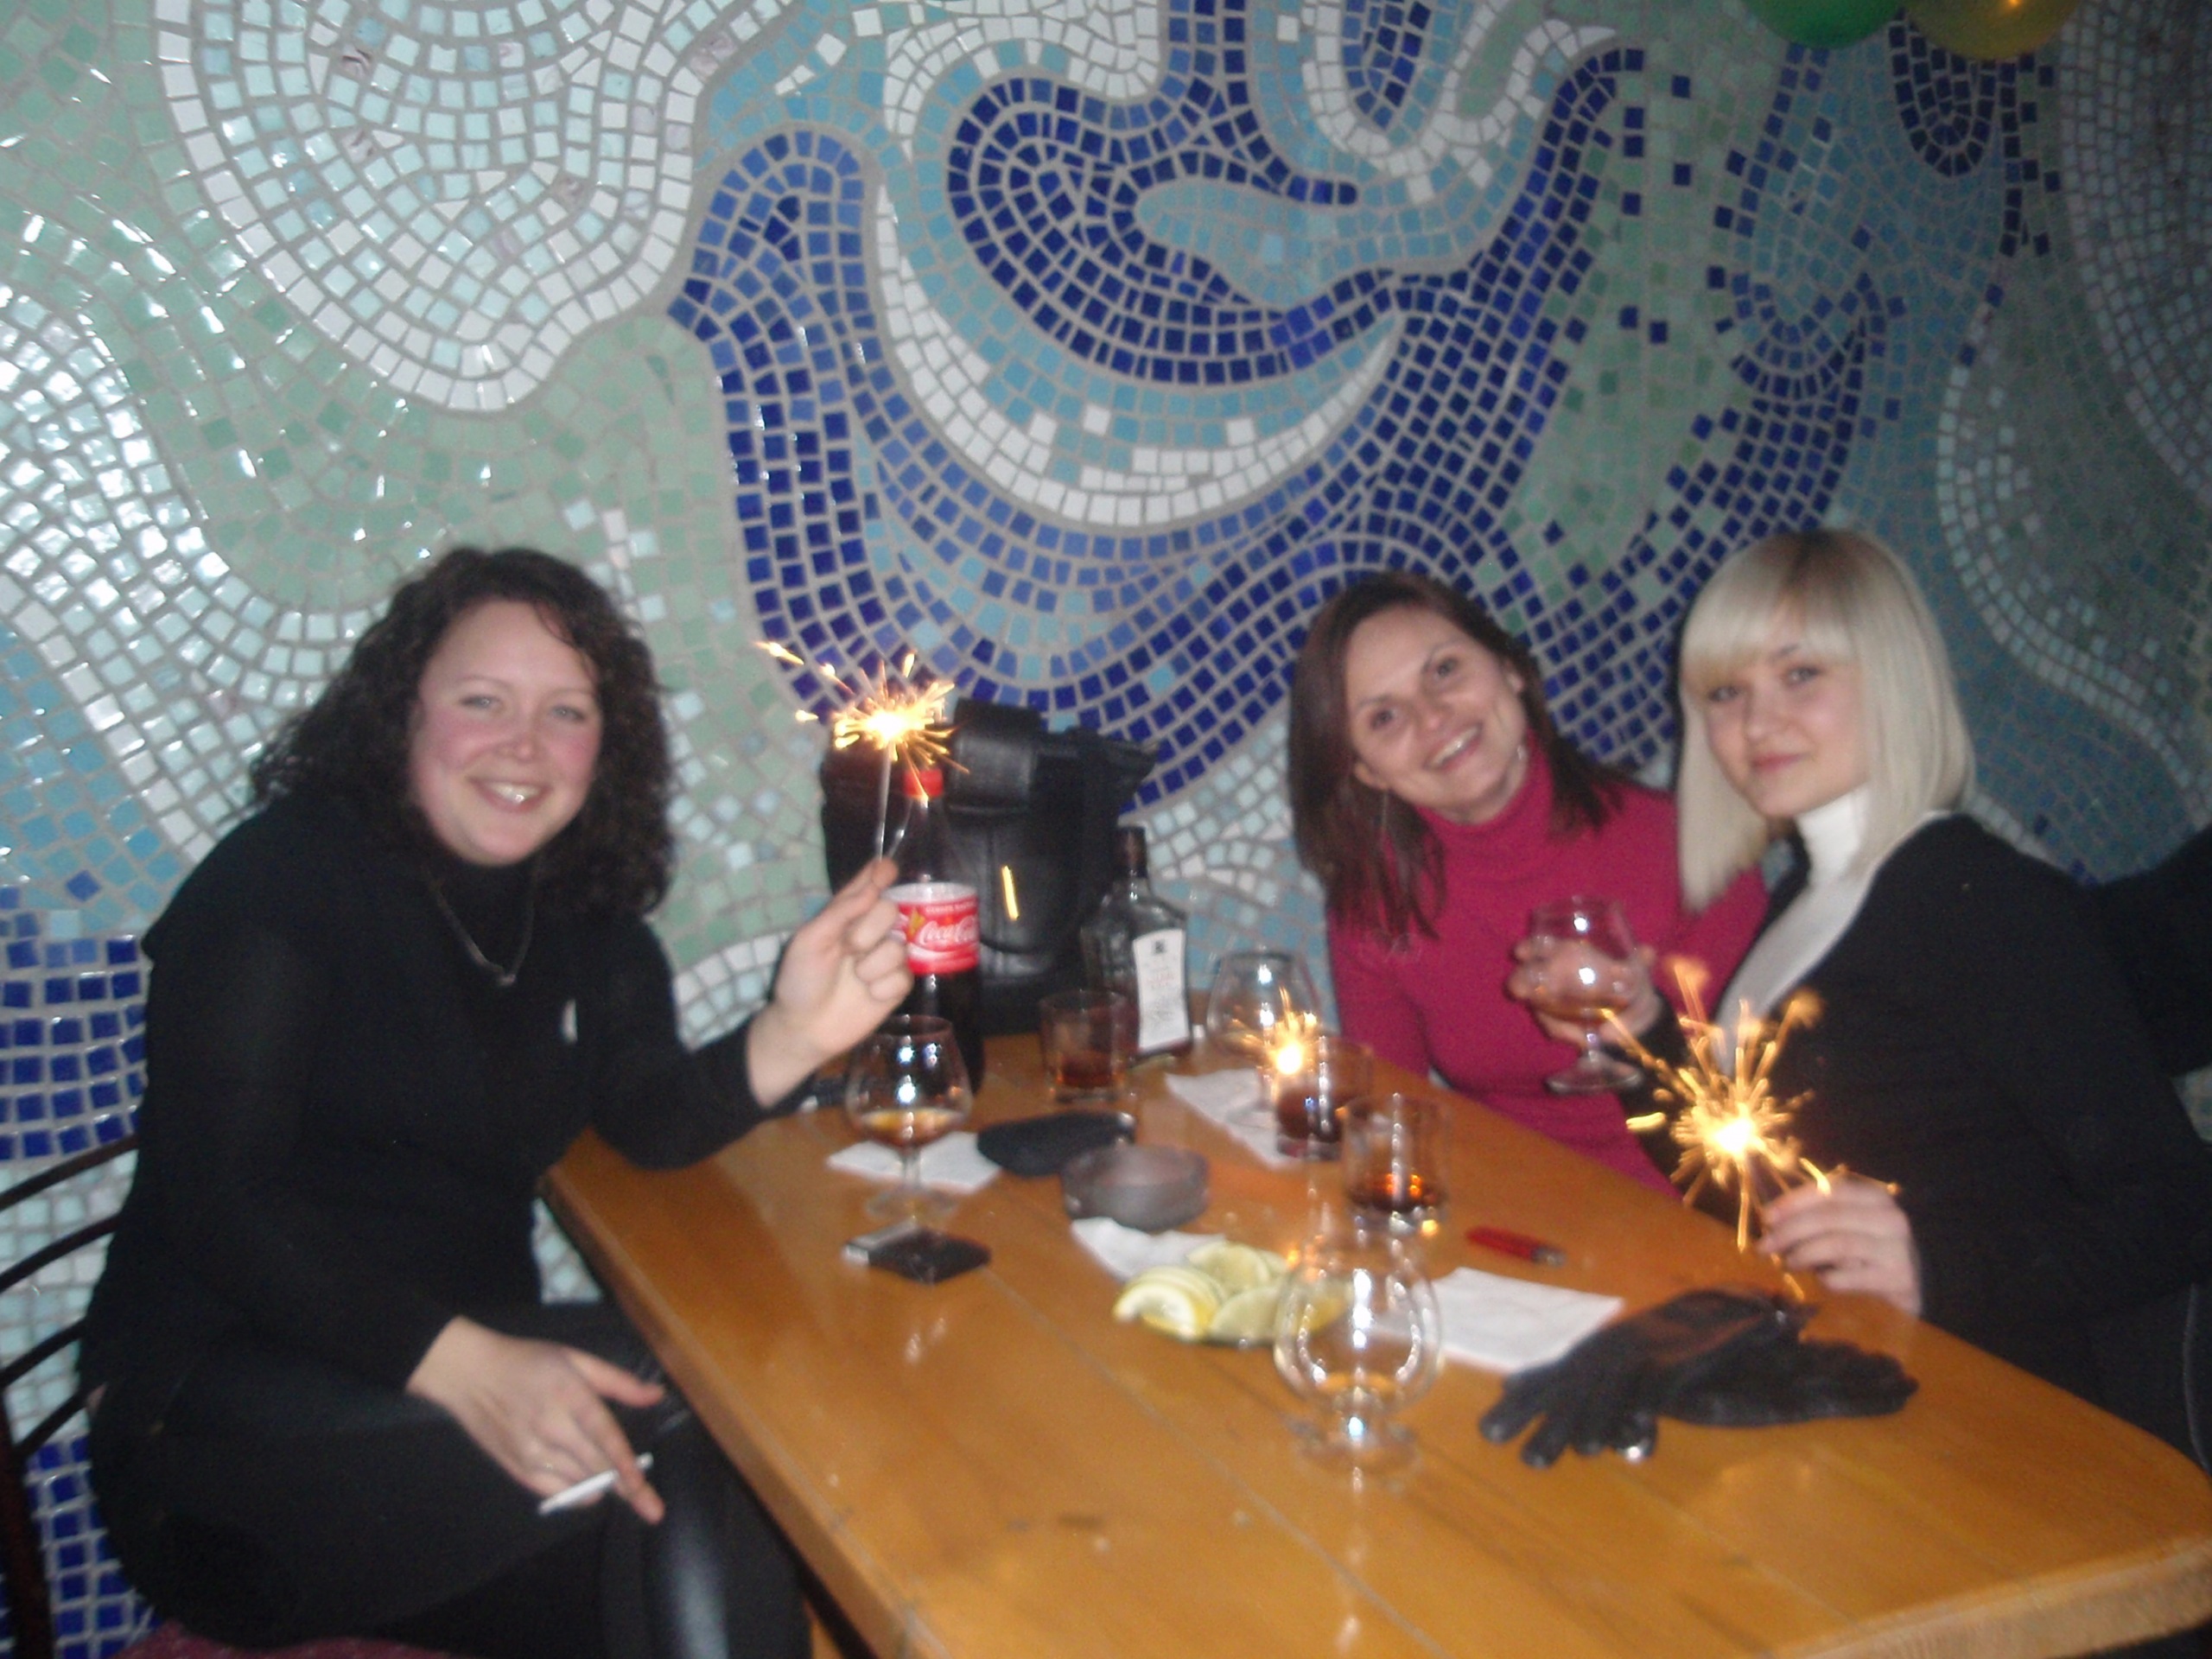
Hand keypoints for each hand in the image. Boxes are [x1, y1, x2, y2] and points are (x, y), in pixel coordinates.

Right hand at [407, 1316, 665, 1520]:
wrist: (471, 1374)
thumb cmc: (528, 1361)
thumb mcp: (576, 1359)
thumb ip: (618, 1381)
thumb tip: (657, 1395)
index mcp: (571, 1396)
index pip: (605, 1437)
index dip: (626, 1466)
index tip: (644, 1489)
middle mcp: (552, 1428)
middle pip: (596, 1467)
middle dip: (627, 1490)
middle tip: (652, 1509)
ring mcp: (531, 1452)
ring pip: (577, 1483)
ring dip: (602, 1488)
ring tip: (619, 1487)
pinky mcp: (516, 1468)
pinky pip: (553, 1492)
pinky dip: (575, 1494)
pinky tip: (588, 1488)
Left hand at [747, 858, 911, 1100]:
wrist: (804, 1028)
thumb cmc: (800, 980)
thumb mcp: (810, 940)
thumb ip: (841, 912)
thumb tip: (873, 884)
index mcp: (847, 916)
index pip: (871, 885)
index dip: (881, 874)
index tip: (886, 871)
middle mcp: (871, 932)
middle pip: (891, 910)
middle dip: (869, 930)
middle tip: (848, 949)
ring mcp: (886, 959)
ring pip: (898, 946)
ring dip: (872, 964)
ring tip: (855, 978)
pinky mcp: (897, 986)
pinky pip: (903, 976)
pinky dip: (881, 987)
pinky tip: (867, 995)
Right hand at [1507, 940, 1662, 1045]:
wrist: (1635, 1013)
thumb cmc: (1629, 983)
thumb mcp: (1637, 972)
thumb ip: (1640, 964)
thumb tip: (1648, 952)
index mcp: (1568, 954)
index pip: (1541, 947)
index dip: (1529, 948)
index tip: (1520, 953)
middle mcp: (1554, 976)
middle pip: (1526, 976)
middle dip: (1521, 982)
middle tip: (1520, 990)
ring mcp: (1552, 1000)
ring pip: (1539, 1006)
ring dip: (1552, 1019)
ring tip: (1575, 1033)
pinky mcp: (1557, 1022)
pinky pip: (1554, 1027)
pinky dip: (1567, 1033)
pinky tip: (1585, 1039)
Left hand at [1762, 1177, 1921, 1316]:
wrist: (1919, 1285)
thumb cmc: (1873, 1251)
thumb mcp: (1852, 1226)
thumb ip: (1820, 1217)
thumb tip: (1772, 1221)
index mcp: (1876, 1198)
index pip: (1831, 1190)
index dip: (1794, 1201)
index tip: (1767, 1217)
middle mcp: (1889, 1218)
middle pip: (1829, 1217)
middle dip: (1789, 1231)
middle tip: (1764, 1246)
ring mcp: (1896, 1249)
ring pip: (1837, 1244)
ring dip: (1803, 1254)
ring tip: (1786, 1263)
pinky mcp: (1897, 1280)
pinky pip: (1848, 1277)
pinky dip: (1826, 1278)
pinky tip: (1820, 1281)